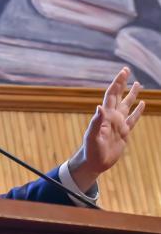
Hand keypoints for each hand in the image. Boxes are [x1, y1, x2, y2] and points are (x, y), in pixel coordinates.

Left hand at [68, 67, 144, 191]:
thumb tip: (99, 107)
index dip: (118, 83)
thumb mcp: (92, 136)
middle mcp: (112, 116)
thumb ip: (96, 122)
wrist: (94, 163)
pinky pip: (133, 119)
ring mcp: (118, 124)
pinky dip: (137, 111)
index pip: (112, 94)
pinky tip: (142, 104)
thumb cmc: (90, 150)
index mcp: (105, 115)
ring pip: (127, 105)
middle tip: (127, 70)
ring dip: (132, 95)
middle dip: (123, 83)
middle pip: (119, 96)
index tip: (124, 71)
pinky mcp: (124, 132)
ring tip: (138, 84)